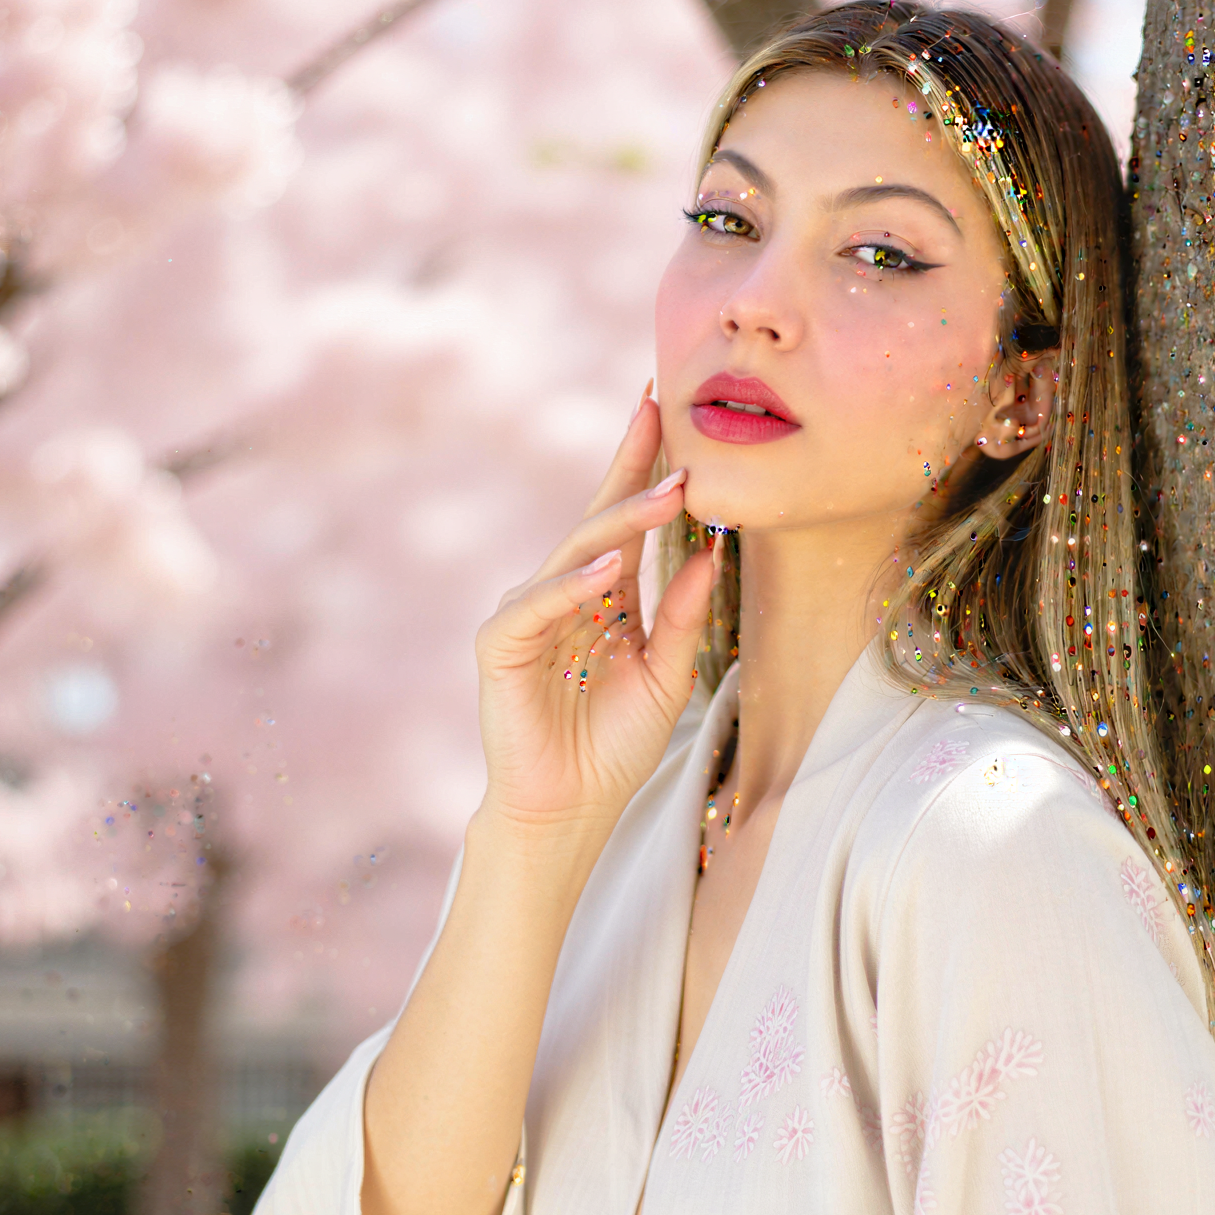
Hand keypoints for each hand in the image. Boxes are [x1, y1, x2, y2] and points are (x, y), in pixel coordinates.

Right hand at [471, 384, 716, 831]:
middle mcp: (563, 592)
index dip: (643, 466)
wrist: (571, 808)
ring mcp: (529, 613)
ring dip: (621, 522)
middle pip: (599, 518)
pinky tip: (608, 568)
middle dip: (634, 469)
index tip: (666, 406)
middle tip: (667, 418)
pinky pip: (538, 605)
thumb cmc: (615, 745)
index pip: (626, 519)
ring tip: (668, 493)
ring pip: (575, 553)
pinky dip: (572, 586)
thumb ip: (686, 615)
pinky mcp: (500, 645)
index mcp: (604, 593)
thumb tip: (715, 551)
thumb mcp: (668, 673)